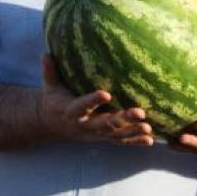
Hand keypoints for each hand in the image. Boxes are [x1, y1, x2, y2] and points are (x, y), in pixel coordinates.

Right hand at [38, 54, 153, 145]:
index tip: (106, 94)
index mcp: (71, 111)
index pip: (82, 106)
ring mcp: (95, 134)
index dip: (92, 101)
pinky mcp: (103, 138)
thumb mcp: (49, 86)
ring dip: (132, 131)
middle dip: (122, 119)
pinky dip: (134, 141)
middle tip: (139, 112)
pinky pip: (120, 142)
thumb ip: (49, 71)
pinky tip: (150, 140)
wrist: (51, 125)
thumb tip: (46, 53)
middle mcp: (84, 125)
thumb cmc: (53, 100)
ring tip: (148, 127)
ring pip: (115, 134)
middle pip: (104, 124)